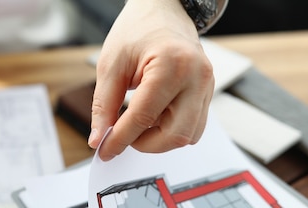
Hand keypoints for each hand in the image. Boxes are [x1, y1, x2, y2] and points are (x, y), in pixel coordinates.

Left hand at [88, 0, 213, 160]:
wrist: (162, 10)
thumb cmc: (136, 31)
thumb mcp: (111, 65)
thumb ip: (104, 105)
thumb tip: (98, 138)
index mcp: (172, 65)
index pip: (144, 117)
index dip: (121, 139)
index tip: (104, 151)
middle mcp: (197, 77)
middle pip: (176, 135)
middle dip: (145, 144)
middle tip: (122, 136)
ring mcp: (208, 85)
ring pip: (189, 135)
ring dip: (160, 139)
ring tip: (137, 122)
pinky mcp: (208, 92)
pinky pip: (194, 125)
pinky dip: (171, 129)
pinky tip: (153, 116)